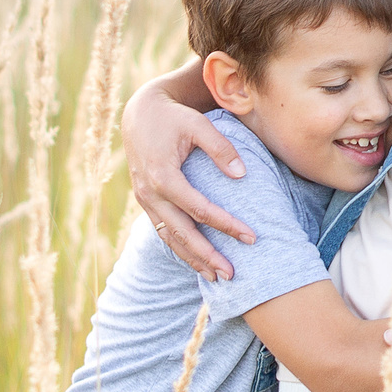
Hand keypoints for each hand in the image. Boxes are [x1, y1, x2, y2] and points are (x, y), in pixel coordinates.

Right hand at [121, 80, 253, 280]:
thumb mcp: (199, 125)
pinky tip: (196, 261)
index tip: (251, 237)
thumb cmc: (173, 117)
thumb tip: (242, 175)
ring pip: (169, 238)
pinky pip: (162, 231)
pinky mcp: (145, 202)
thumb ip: (221, 148)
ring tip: (216, 277)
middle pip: (182, 233)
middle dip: (207, 256)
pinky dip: (179, 248)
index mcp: (164, 176)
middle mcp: (150, 194)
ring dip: (192, 259)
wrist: (139, 114)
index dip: (226, 226)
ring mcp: (145, 200)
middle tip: (232, 274)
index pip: (200, 210)